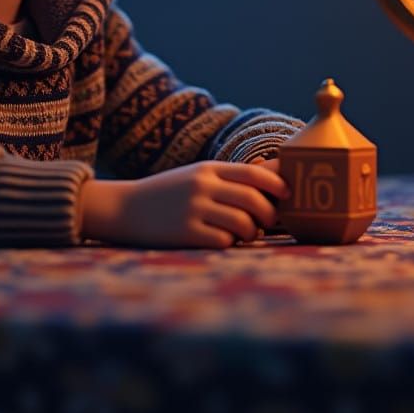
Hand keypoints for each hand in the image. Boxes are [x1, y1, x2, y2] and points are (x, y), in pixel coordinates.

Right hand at [79, 161, 290, 247]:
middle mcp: (202, 186)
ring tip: (243, 233)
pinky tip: (221, 240)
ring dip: (250, 232)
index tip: (287, 194)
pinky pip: (223, 241)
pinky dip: (229, 243)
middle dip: (268, 214)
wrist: (125, 208)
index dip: (276, 184)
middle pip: (253, 199)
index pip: (252, 172)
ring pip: (243, 224)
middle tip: (266, 222)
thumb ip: (230, 178)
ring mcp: (193, 209)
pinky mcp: (185, 233)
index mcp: (208, 169)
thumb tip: (274, 179)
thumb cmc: (169, 193)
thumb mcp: (197, 176)